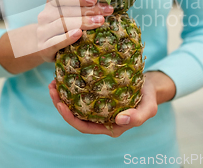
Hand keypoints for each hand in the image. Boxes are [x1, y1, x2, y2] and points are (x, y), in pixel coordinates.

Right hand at [36, 0, 113, 61]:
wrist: (44, 48)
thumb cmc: (62, 30)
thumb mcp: (68, 16)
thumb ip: (80, 8)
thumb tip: (104, 5)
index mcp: (51, 4)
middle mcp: (45, 16)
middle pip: (67, 11)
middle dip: (88, 10)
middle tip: (105, 12)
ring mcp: (43, 32)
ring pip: (62, 24)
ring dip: (82, 22)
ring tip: (99, 22)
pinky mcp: (44, 47)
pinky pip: (56, 41)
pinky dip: (67, 37)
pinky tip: (79, 34)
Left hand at [48, 71, 175, 136]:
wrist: (150, 84)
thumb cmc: (149, 97)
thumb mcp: (149, 107)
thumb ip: (138, 117)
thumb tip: (121, 120)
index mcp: (110, 126)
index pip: (85, 127)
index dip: (70, 118)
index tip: (60, 103)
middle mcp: (101, 119)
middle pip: (75, 116)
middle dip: (60, 104)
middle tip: (52, 88)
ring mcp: (98, 108)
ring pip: (75, 105)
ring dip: (62, 95)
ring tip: (54, 81)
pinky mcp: (97, 97)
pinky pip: (80, 94)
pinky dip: (71, 87)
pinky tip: (65, 75)